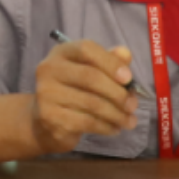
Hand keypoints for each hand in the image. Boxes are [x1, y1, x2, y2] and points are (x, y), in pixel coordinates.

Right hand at [27, 40, 139, 154]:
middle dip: (117, 93)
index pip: (86, 49)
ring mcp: (46, 94)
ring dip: (116, 114)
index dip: (110, 62)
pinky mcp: (50, 117)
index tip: (129, 78)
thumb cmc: (74, 91)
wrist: (45, 122)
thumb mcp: (91, 71)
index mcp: (61, 53)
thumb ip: (109, 61)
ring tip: (129, 121)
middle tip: (133, 105)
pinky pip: (86, 122)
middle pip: (90, 77)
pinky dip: (106, 127)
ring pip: (91, 103)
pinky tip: (114, 128)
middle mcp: (49, 69)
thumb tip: (126, 54)